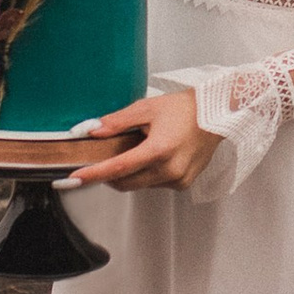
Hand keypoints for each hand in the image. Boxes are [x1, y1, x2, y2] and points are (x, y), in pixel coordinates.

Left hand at [69, 86, 219, 191]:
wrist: (217, 114)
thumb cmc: (185, 108)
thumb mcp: (147, 108)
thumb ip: (117, 122)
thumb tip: (91, 131)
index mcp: (159, 149)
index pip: (118, 168)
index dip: (94, 174)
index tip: (75, 178)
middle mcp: (170, 169)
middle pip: (126, 182)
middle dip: (110, 175)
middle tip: (103, 159)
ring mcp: (178, 179)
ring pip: (140, 185)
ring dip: (130, 173)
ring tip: (138, 149)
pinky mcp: (184, 183)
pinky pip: (155, 184)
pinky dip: (147, 174)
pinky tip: (156, 155)